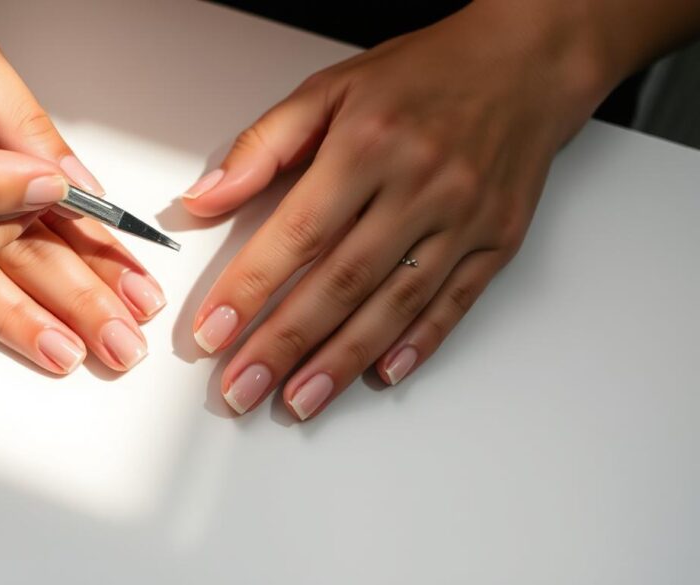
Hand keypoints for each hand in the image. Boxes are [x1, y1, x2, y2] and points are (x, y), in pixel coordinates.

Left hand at [180, 2, 612, 417]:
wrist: (524, 63)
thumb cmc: (422, 76)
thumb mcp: (329, 89)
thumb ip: (262, 146)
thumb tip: (206, 198)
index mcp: (369, 146)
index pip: (298, 233)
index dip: (252, 288)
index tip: (215, 332)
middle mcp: (420, 185)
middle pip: (342, 281)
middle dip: (285, 344)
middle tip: (243, 388)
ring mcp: (463, 218)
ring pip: (395, 304)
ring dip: (342, 360)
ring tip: (299, 399)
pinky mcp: (496, 240)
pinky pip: (454, 302)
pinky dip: (418, 344)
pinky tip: (381, 374)